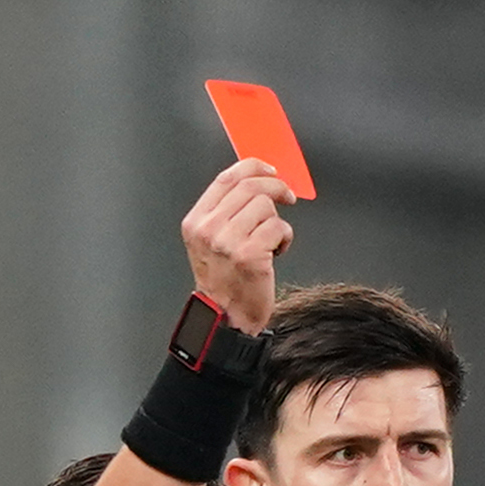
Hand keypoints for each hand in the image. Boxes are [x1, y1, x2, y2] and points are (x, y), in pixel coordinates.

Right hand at [183, 159, 296, 333]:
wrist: (225, 318)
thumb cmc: (224, 281)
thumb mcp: (210, 242)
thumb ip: (225, 211)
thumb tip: (256, 182)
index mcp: (196, 221)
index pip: (226, 178)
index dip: (253, 167)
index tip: (270, 171)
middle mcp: (209, 229)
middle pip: (250, 187)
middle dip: (276, 187)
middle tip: (288, 197)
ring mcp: (228, 242)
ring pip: (266, 206)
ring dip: (277, 222)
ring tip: (271, 240)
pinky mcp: (250, 255)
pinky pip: (279, 228)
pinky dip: (285, 238)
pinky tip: (276, 252)